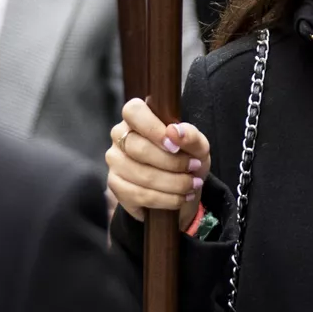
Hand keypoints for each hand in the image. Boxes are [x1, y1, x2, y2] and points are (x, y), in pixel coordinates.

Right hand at [106, 98, 207, 228]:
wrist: (182, 189)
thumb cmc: (187, 159)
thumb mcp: (198, 147)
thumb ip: (191, 136)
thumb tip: (175, 131)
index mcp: (137, 118)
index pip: (133, 112)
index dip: (154, 129)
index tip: (175, 146)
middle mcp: (120, 136)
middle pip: (138, 148)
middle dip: (172, 163)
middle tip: (194, 168)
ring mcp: (115, 161)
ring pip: (140, 175)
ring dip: (173, 184)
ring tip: (191, 186)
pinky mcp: (115, 185)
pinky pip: (139, 195)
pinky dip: (165, 199)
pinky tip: (180, 198)